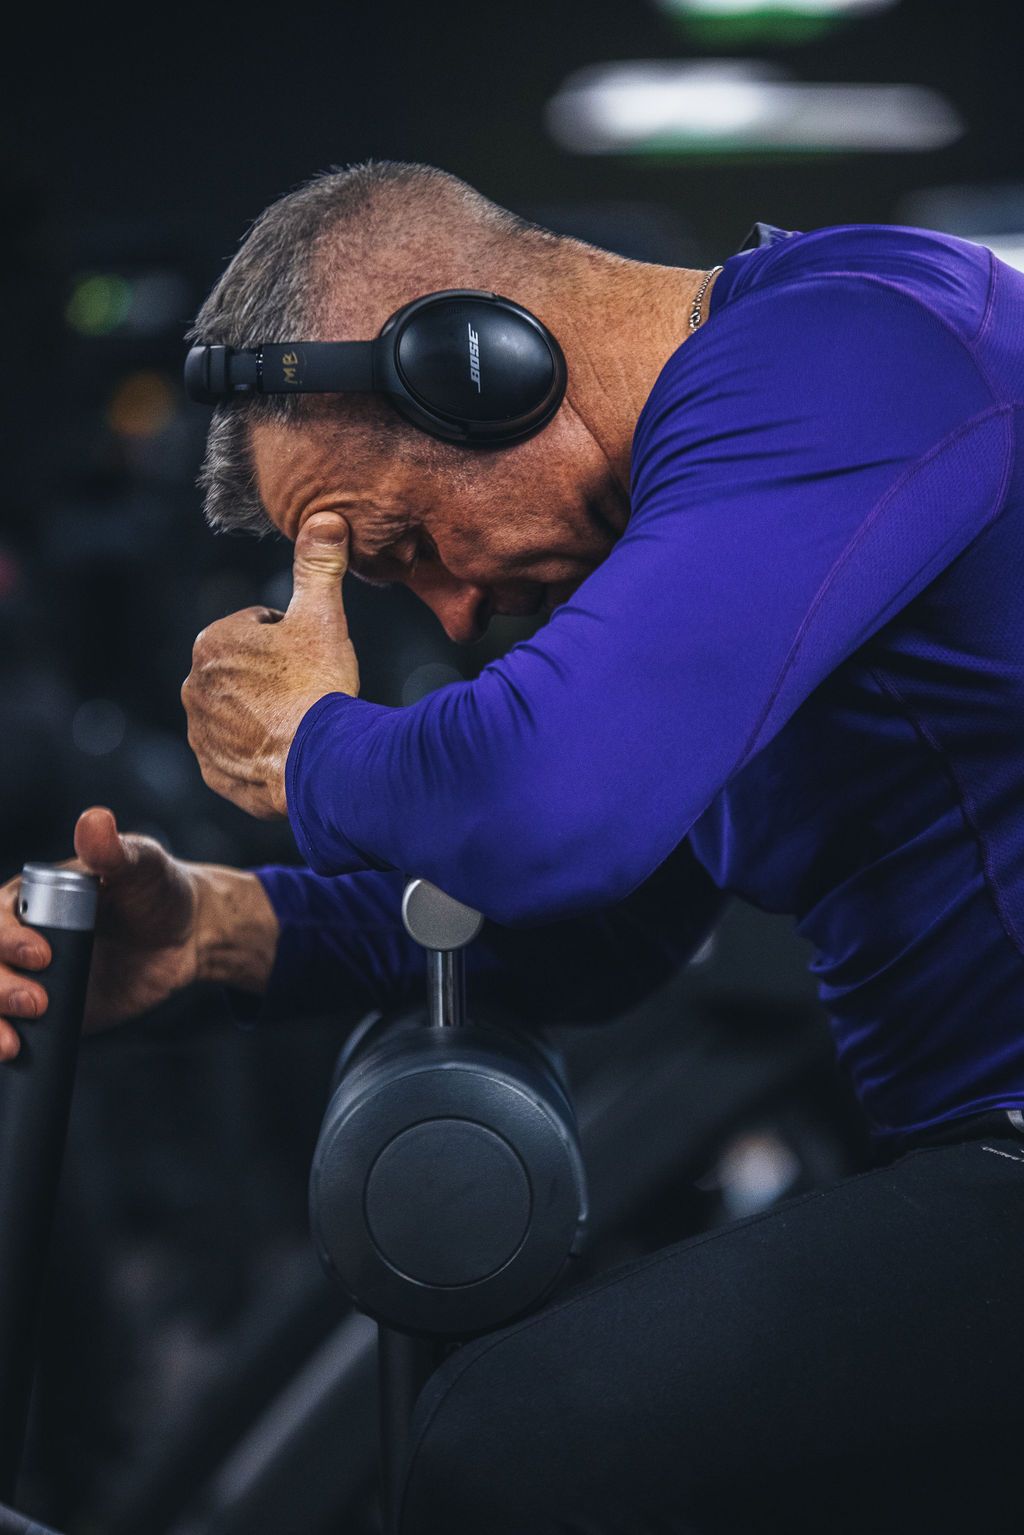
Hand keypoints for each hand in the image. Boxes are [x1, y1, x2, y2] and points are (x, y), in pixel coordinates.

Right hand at [0, 806, 199, 1059]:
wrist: (184, 938)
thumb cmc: (156, 889)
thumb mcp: (141, 866)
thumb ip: (115, 850)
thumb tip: (94, 821)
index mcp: (26, 899)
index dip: (4, 938)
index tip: (43, 954)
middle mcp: (15, 940)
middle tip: (38, 1002)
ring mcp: (25, 979)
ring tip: (12, 1044)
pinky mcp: (41, 1014)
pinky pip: (6, 1028)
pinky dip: (0, 1040)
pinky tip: (11, 1052)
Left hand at [181, 512, 359, 819]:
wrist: (321, 765)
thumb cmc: (318, 686)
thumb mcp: (323, 616)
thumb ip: (318, 566)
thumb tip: (325, 518)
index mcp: (213, 642)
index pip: (258, 628)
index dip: (292, 641)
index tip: (310, 660)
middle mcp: (193, 686)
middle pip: (246, 670)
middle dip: (274, 676)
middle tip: (309, 690)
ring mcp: (200, 731)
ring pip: (240, 711)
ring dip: (265, 712)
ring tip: (301, 722)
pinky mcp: (213, 769)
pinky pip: (237, 752)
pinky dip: (259, 750)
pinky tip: (288, 750)